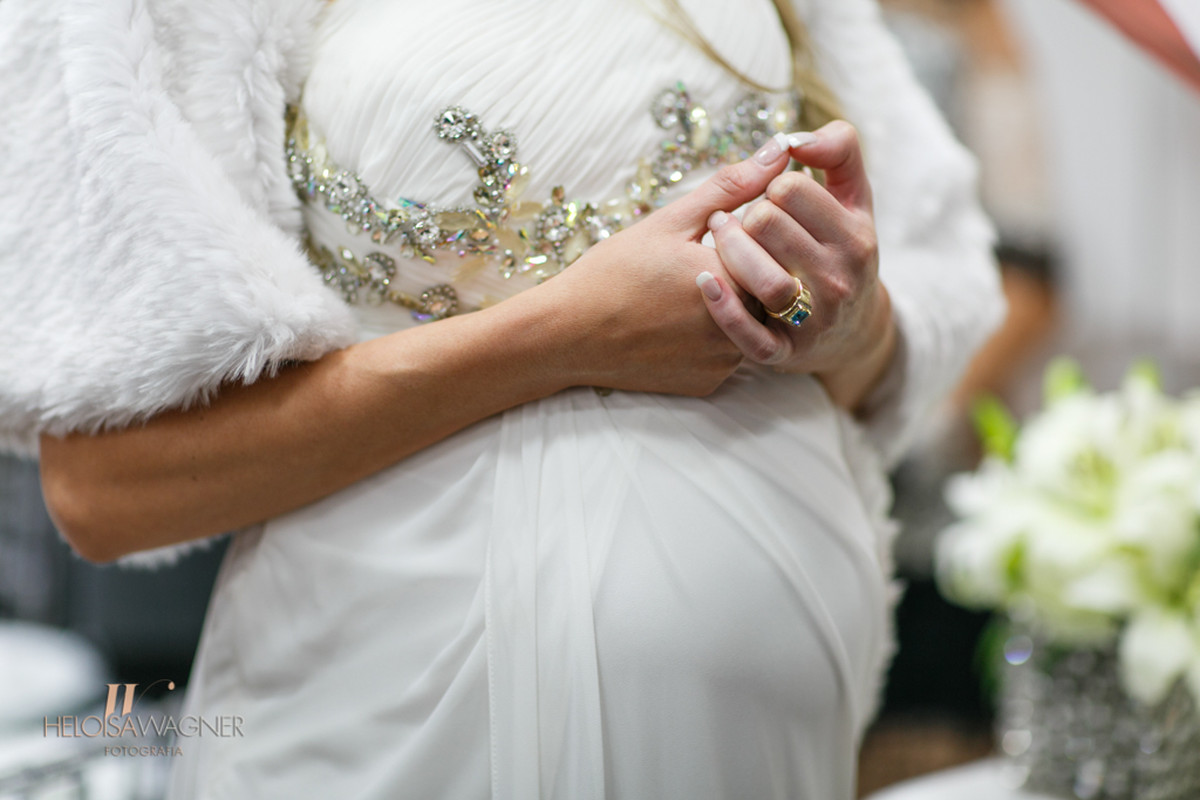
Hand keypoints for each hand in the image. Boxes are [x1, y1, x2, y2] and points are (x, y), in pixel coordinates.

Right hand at [530, 135, 797, 396]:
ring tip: (681, 293)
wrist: (567, 335)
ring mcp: (726, 361)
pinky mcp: (710, 382)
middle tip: (691, 266)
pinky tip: (675, 323)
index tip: (705, 235)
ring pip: (752, 321)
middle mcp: (740, 326)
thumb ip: (732, 186)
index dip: (740, 233)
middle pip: (767, 286)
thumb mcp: (670, 221)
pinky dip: (711, 335)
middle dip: (742, 268)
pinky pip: (729, 352)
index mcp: (735, 279)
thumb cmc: (613, 272)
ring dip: (732, 301)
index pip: (773, 245)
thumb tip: (781, 150)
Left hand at [697, 122, 896, 410]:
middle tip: (732, 220)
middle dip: (742, 215)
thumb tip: (794, 137)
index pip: (790, 189)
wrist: (852, 331)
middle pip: (766, 225)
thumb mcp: (854, 198)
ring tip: (717, 241)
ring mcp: (813, 319)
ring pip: (760, 277)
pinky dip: (723, 310)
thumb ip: (838, 151)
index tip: (769, 199)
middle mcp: (839, 279)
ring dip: (726, 251)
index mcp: (855, 237)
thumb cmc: (841, 249)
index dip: (768, 186)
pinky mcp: (785, 353)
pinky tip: (704, 281)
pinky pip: (749, 336)